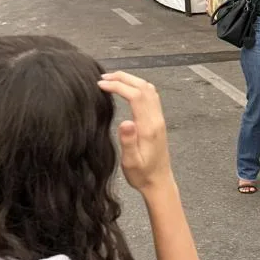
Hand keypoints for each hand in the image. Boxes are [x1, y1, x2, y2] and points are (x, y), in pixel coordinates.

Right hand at [98, 71, 173, 192]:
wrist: (158, 182)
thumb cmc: (142, 174)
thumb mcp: (131, 162)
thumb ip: (128, 141)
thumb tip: (126, 122)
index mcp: (149, 127)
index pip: (135, 96)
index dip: (118, 86)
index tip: (101, 84)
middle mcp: (156, 119)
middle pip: (143, 87)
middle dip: (123, 77)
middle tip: (104, 77)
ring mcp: (158, 119)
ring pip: (148, 89)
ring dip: (131, 80)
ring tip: (112, 79)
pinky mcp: (157, 121)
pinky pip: (150, 96)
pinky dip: (137, 87)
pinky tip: (126, 90)